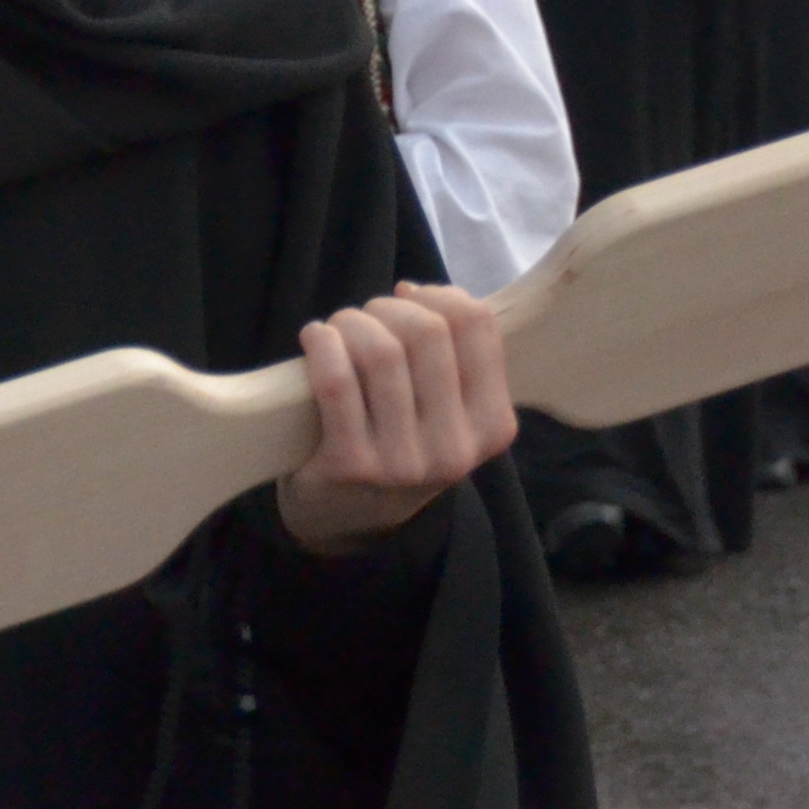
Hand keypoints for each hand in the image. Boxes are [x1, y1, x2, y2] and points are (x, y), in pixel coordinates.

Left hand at [279, 282, 517, 558]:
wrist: (351, 516)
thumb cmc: (401, 440)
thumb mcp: (449, 410)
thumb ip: (452, 354)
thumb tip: (413, 291)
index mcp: (492, 426)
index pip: (477, 326)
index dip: (439, 295)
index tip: (411, 298)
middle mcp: (455, 449)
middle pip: (427, 333)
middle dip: (389, 308)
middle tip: (368, 318)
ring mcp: (404, 463)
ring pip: (381, 353)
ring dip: (351, 323)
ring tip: (339, 329)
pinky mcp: (352, 466)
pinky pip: (337, 383)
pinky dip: (323, 345)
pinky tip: (316, 339)